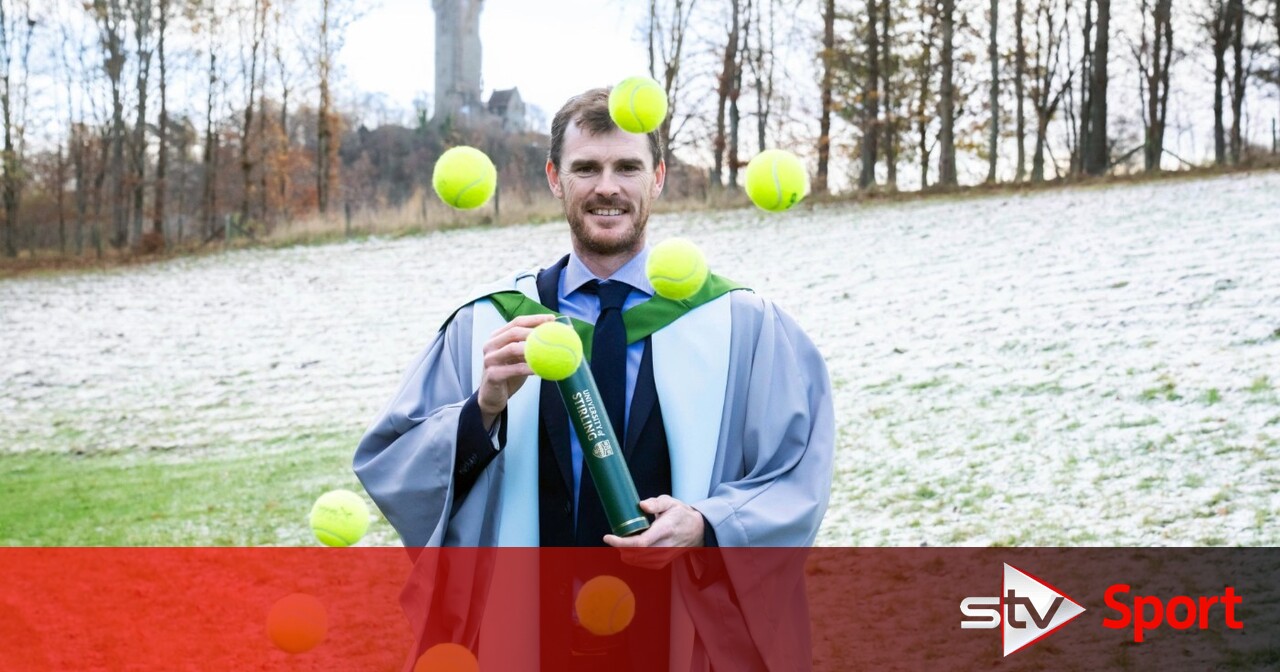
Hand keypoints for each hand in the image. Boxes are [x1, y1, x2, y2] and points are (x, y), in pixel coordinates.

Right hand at [476, 314, 555, 428]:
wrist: (492, 396)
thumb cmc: (509, 374)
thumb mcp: (519, 358)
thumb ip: (531, 346)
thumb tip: (557, 336)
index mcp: (497, 336)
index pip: (517, 322)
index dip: (534, 319)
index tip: (552, 319)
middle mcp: (491, 345)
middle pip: (514, 332)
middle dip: (534, 331)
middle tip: (551, 334)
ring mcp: (490, 359)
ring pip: (512, 348)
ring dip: (531, 348)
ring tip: (548, 349)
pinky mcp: (492, 374)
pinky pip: (514, 369)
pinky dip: (528, 368)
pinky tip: (541, 369)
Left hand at [603, 496, 704, 568]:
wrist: (697, 530)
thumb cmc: (681, 514)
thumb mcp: (670, 502)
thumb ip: (656, 503)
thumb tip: (642, 505)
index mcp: (665, 529)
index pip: (640, 543)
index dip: (621, 543)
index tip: (608, 537)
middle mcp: (665, 545)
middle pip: (636, 554)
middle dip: (620, 547)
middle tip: (613, 537)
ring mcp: (665, 556)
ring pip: (638, 561)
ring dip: (625, 553)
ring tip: (622, 541)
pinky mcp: (664, 562)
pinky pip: (643, 564)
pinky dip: (633, 558)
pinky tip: (630, 550)